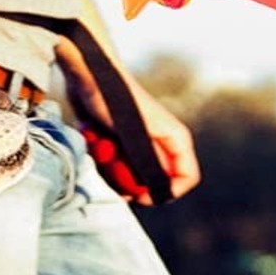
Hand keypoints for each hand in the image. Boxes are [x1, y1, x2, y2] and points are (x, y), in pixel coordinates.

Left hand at [57, 38, 199, 203]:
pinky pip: (116, 168)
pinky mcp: (121, 144)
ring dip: (114, 174)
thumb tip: (161, 190)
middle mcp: (161, 144)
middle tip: (114, 180)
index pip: (186, 178)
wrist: (89, 78)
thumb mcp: (134, 135)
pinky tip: (95, 146)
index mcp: (174, 139)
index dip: (166, 193)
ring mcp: (141, 145)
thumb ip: (151, 163)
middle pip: (155, 183)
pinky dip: (104, 164)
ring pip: (133, 178)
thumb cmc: (114, 100)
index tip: (141, 196)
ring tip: (102, 154)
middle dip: (133, 187)